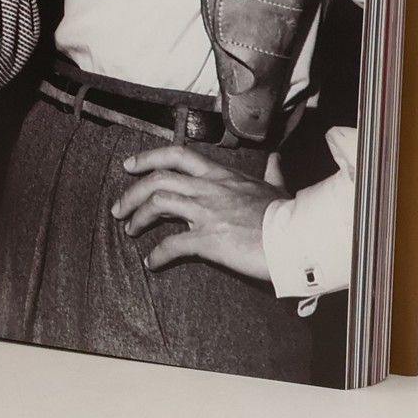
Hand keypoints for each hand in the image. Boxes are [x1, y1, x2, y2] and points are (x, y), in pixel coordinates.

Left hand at [111, 144, 286, 282]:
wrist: (298, 237)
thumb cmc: (289, 214)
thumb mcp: (276, 187)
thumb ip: (271, 173)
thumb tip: (275, 161)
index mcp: (221, 175)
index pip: (177, 155)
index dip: (148, 158)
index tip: (129, 166)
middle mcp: (209, 188)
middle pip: (157, 180)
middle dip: (132, 193)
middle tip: (119, 208)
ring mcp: (207, 212)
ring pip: (157, 204)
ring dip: (138, 217)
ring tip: (130, 230)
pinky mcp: (209, 239)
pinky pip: (172, 245)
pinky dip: (157, 254)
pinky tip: (152, 262)